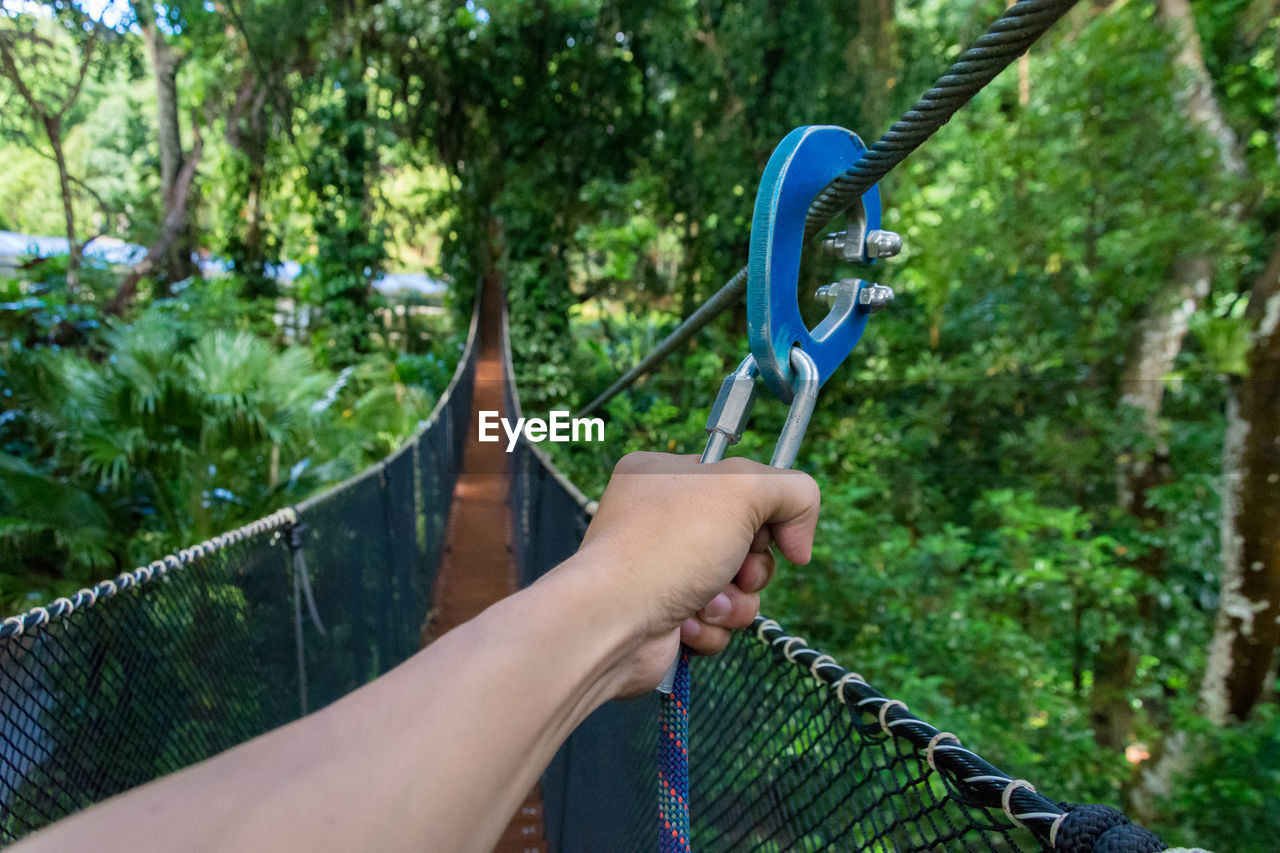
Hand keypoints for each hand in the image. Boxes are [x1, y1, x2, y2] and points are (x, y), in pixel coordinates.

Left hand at [576, 451, 819, 695]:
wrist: (614, 621)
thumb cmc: (667, 545)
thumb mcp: (742, 489)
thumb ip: (791, 491)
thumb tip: (798, 541)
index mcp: (666, 474)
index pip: (741, 482)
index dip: (766, 510)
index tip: (774, 532)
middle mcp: (661, 519)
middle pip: (748, 539)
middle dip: (752, 564)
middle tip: (735, 568)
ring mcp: (663, 569)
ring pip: (738, 586)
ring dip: (735, 601)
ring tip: (705, 601)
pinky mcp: (667, 615)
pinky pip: (718, 621)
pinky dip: (711, 626)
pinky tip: (684, 623)